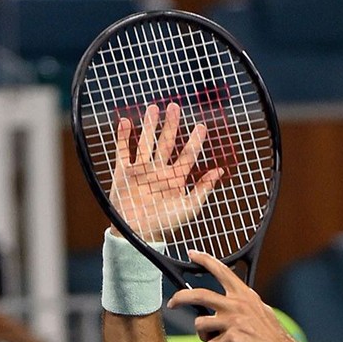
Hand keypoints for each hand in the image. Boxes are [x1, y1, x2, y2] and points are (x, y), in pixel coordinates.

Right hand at [110, 103, 222, 241]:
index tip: (201, 126)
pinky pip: (123, 151)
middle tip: (175, 106)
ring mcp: (141, 170)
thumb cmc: (166, 224)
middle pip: (166, 143)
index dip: (195, 141)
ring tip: (153, 108)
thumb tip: (220, 170)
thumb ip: (203, 188)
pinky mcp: (123, 173)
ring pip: (146, 142)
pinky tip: (126, 121)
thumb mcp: (190, 207)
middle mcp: (159, 171)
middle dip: (171, 125)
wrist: (139, 235)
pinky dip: (123, 137)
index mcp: (176, 179)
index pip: (188, 155)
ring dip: (149, 126)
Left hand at [166, 251, 304, 341]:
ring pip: (200, 324)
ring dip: (204, 336)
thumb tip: (228, 305)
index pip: (222, 271)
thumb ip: (244, 306)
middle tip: (172, 303)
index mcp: (245, 296)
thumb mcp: (262, 313)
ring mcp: (233, 321)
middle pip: (198, 295)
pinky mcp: (231, 339)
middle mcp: (238, 305)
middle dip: (180, 298)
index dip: (205, 260)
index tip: (192, 254)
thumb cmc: (274, 340)